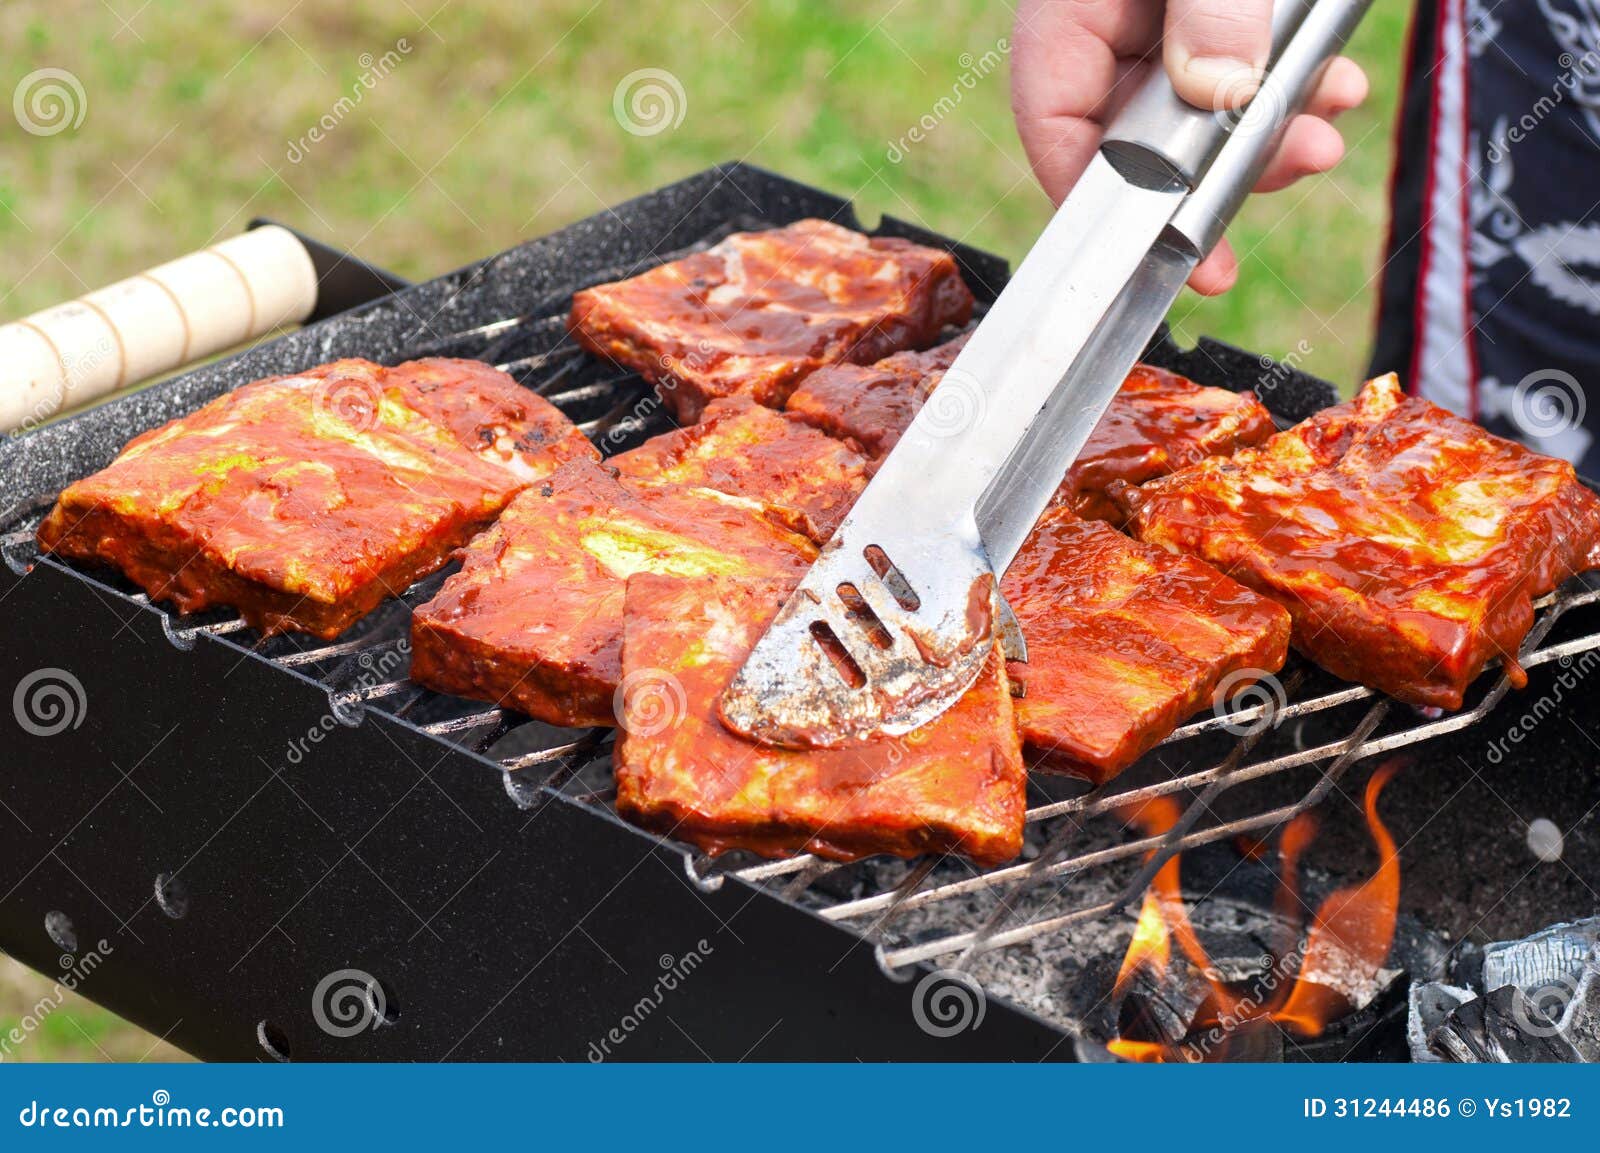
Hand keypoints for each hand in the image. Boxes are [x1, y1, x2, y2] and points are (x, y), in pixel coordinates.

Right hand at [1011, 0, 1368, 293]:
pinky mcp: (1204, 15)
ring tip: (1325, 129)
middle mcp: (1101, 27)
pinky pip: (1238, 68)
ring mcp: (1150, 24)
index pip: (1058, 129)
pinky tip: (1332, 84)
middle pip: (1143, 135)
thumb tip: (1220, 92)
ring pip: (1201, 112)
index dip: (1112, 202)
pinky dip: (1289, 84)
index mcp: (1068, 12)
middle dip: (1225, 169)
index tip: (1171, 248)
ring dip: (1271, 133)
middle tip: (1293, 173)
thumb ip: (1208, 11)